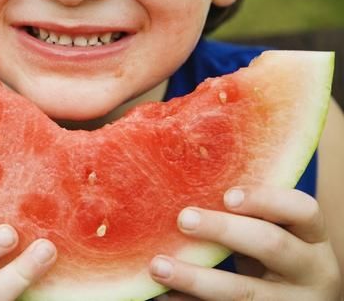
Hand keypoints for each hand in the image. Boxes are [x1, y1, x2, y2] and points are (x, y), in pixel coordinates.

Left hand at [149, 186, 341, 300]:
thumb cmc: (273, 254)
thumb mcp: (275, 232)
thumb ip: (250, 213)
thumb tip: (183, 182)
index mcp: (313, 237)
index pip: (303, 209)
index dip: (266, 200)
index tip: (227, 196)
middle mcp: (313, 271)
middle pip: (271, 245)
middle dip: (224, 230)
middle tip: (183, 219)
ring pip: (244, 292)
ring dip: (196, 278)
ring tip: (158, 267)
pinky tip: (166, 295)